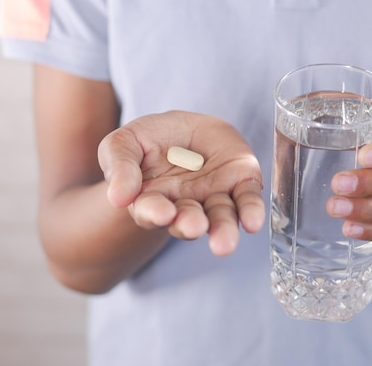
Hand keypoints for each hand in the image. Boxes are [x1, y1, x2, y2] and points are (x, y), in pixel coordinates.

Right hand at [97, 111, 264, 255]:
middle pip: (188, 220)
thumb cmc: (150, 140)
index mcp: (152, 200)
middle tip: (193, 226)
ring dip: (223, 229)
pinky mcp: (241, 182)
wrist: (185, 127)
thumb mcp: (124, 142)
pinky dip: (251, 211)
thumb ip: (119, 166)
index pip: (151, 211)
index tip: (163, 213)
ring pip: (220, 216)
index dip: (156, 213)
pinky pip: (248, 199)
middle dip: (190, 225)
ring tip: (224, 243)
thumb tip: (118, 198)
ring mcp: (214, 196)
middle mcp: (185, 205)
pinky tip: (252, 223)